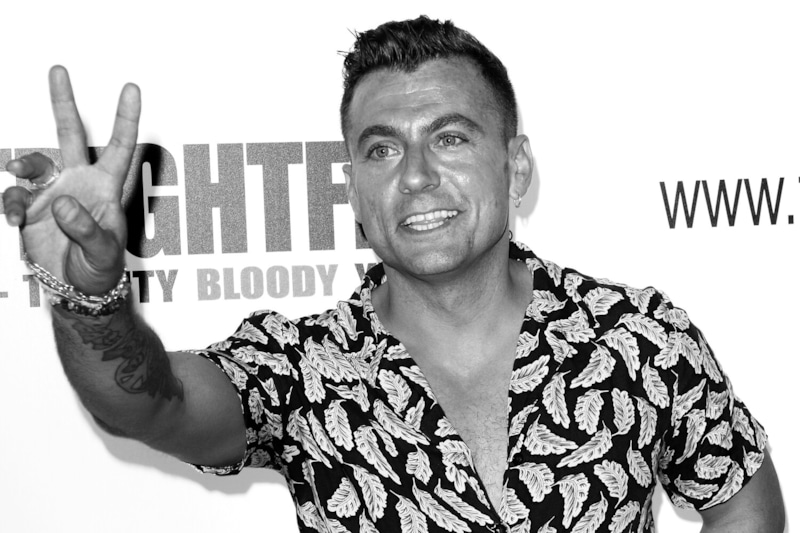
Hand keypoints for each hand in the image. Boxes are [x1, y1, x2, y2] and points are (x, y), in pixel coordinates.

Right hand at [3, 66, 139, 295]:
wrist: (77, 290)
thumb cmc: (101, 269)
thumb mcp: (103, 253)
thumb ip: (86, 228)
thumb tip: (62, 201)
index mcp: (107, 187)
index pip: (120, 147)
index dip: (125, 118)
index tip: (131, 87)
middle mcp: (79, 182)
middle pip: (70, 135)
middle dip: (63, 102)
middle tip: (58, 70)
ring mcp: (53, 193)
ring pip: (35, 162)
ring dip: (24, 164)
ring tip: (15, 174)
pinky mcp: (32, 209)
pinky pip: (15, 196)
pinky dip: (11, 205)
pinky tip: (15, 221)